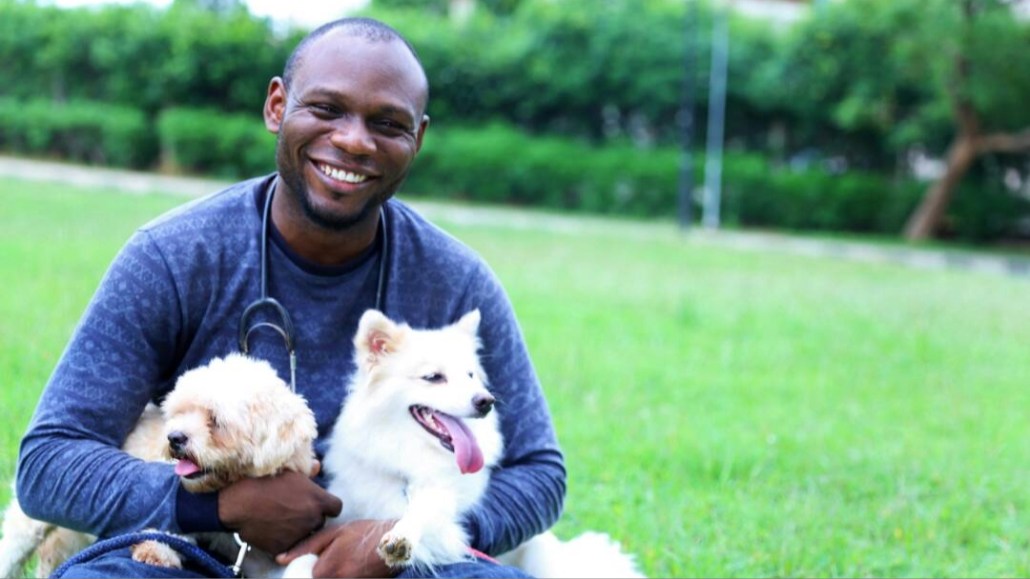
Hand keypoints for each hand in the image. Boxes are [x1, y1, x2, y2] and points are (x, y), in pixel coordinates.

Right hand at [218, 470, 342, 553]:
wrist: (238, 502)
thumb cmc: (264, 481)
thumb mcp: (289, 470)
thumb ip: (308, 471)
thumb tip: (318, 467)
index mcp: (318, 500)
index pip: (336, 507)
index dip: (327, 505)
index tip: (316, 503)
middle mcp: (313, 520)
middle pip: (320, 521)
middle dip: (310, 517)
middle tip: (293, 509)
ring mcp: (299, 535)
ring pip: (305, 534)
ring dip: (298, 529)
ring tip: (280, 518)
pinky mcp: (284, 547)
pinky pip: (288, 545)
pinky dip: (282, 539)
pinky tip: (271, 528)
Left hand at [276, 519, 396, 578]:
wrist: (397, 542)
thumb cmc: (365, 534)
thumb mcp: (334, 533)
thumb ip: (307, 546)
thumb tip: (279, 559)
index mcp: (325, 571)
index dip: (300, 572)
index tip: (308, 563)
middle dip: (315, 573)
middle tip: (331, 559)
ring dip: (328, 574)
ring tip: (343, 560)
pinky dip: (340, 576)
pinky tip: (349, 566)